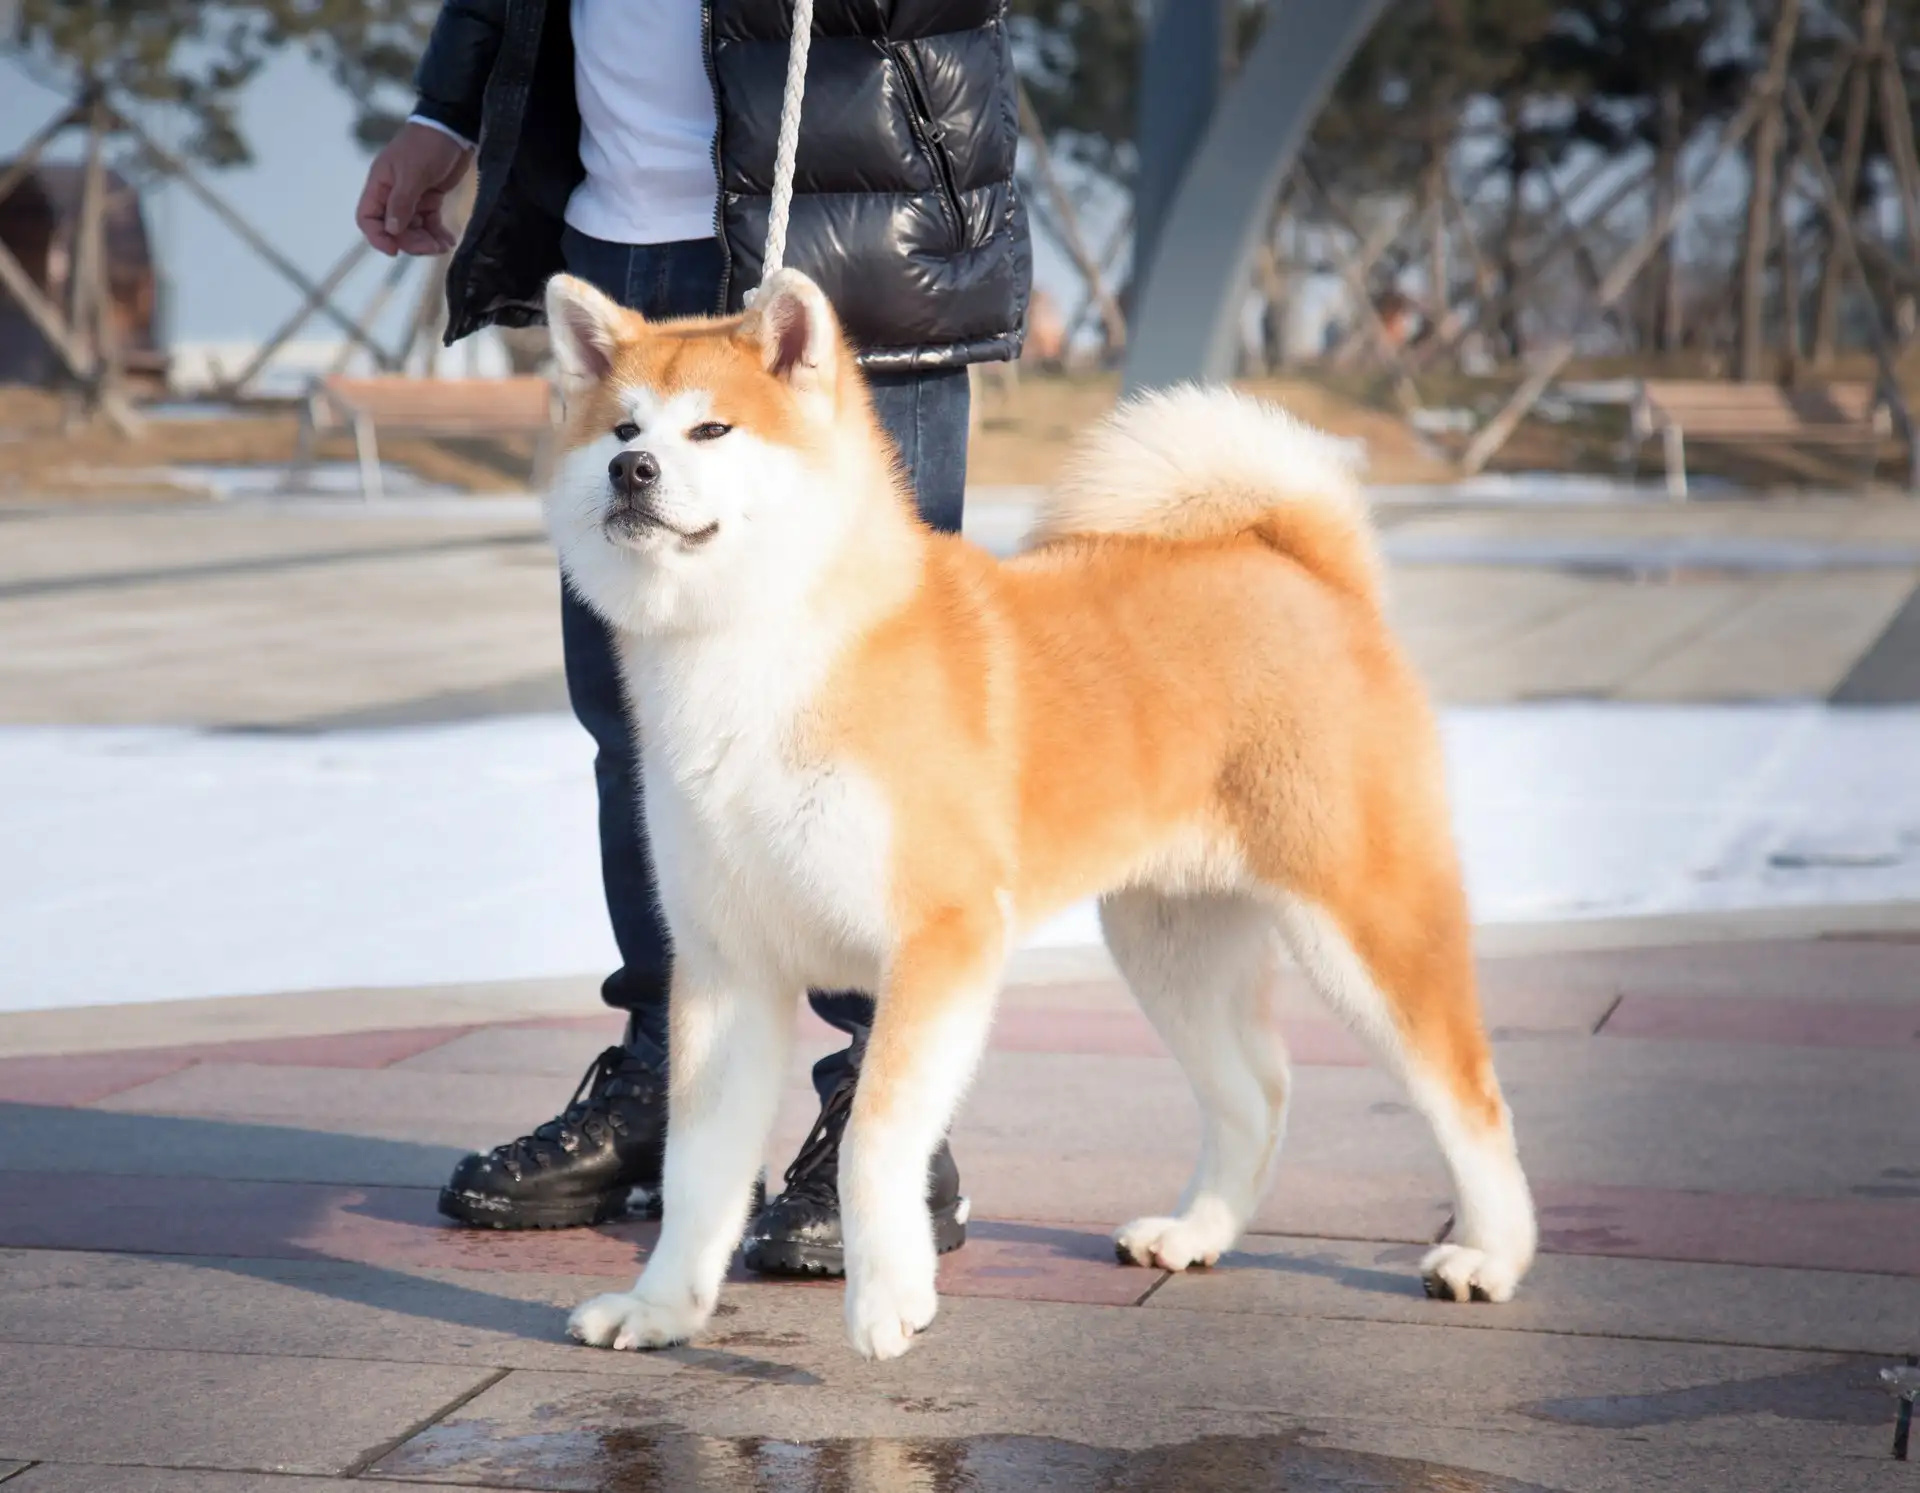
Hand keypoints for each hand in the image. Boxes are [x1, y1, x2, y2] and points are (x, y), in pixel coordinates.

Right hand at [356, 122, 471, 255]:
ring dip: (427, 241)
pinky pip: (429, 222)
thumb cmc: (427, 146)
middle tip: (432, 246)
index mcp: (380, 185)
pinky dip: (437, 233)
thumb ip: (401, 203)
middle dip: (411, 242)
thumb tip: (391, 230)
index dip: (378, 237)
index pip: (368, 218)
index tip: (395, 251)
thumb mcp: (412, 174)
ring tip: (444, 245)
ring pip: (413, 229)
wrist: (452, 128)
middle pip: (394, 229)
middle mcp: (392, 194)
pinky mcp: (430, 198)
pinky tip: (449, 241)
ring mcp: (412, 198)